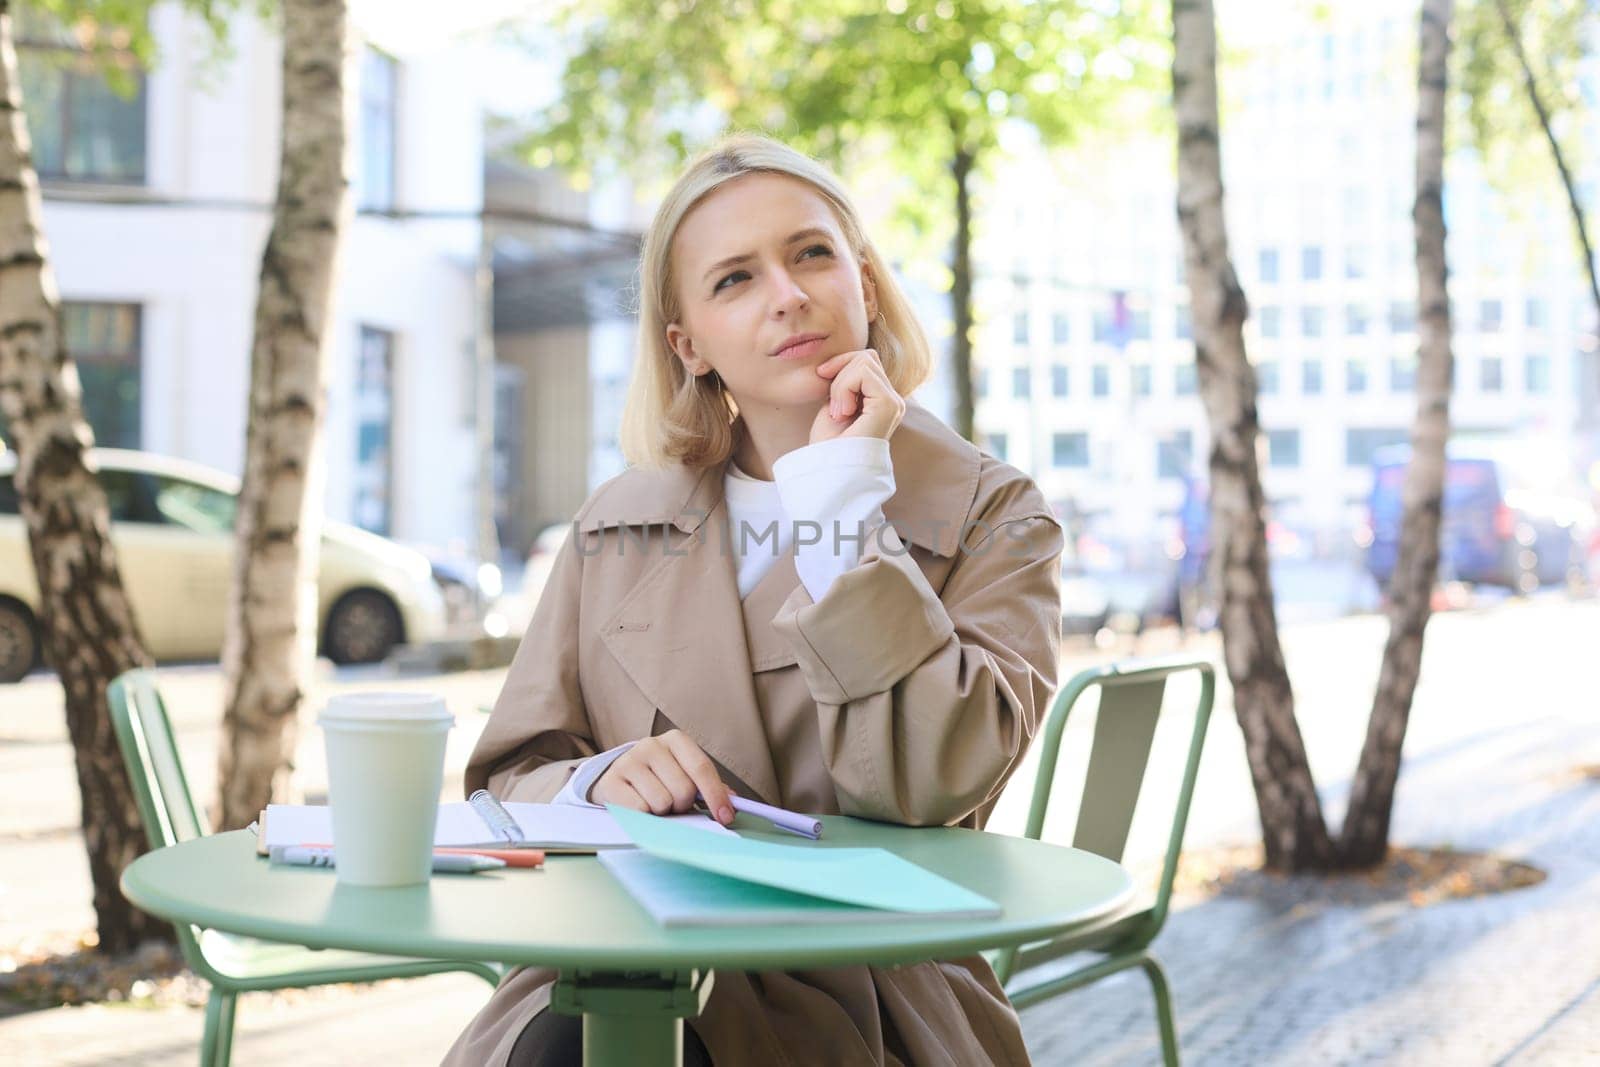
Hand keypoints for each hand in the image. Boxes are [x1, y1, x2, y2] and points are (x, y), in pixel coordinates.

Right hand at [590, 729, 735, 825]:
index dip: (716, 795)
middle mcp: (650, 745)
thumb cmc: (659, 779)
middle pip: (683, 790)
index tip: (726, 818)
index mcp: (675, 740)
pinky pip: (639, 811)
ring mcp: (628, 761)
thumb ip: (709, 786)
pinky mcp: (610, 782)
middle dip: (682, 805)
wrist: (617, 778)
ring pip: (661, 802)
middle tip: (673, 803)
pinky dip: (643, 816)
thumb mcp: (684, 774)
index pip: (701, 768)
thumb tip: (733, 801)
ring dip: (662, 812)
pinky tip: (638, 805)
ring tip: (654, 803)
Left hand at [809, 348, 906, 444]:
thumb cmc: (828, 443)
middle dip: (840, 372)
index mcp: (881, 400)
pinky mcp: (889, 405)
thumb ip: (845, 381)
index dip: (841, 363)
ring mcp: (894, 403)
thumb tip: (846, 357)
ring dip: (840, 383)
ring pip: (864, 362)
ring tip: (838, 411)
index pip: (867, 360)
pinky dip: (844, 387)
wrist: (829, 469)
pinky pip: (863, 373)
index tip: (821, 377)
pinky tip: (842, 412)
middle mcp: (893, 401)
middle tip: (832, 404)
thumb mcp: (834, 402)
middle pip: (867, 357)